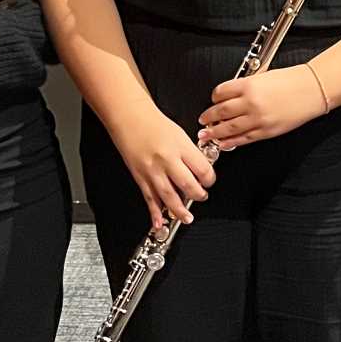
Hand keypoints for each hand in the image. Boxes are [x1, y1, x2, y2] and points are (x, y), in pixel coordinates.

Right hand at [112, 105, 215, 231]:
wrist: (130, 118)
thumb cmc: (155, 123)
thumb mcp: (181, 134)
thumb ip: (190, 154)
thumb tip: (200, 171)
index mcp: (181, 147)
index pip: (202, 169)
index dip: (210, 179)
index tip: (209, 181)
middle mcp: (167, 160)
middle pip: (188, 185)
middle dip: (198, 195)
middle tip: (201, 196)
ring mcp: (152, 170)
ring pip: (168, 196)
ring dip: (179, 210)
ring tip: (187, 218)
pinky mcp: (140, 177)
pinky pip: (149, 198)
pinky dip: (154, 213)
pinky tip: (159, 223)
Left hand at [197, 67, 325, 150]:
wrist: (311, 90)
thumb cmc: (291, 80)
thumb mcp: (264, 76)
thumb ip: (246, 86)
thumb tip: (230, 97)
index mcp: (249, 85)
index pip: (221, 92)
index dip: (214, 97)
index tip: (212, 101)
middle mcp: (251, 102)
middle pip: (220, 111)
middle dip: (208, 117)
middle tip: (202, 121)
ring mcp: (258, 118)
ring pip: (228, 128)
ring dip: (214, 133)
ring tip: (206, 135)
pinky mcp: (266, 131)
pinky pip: (243, 139)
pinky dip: (230, 142)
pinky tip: (223, 143)